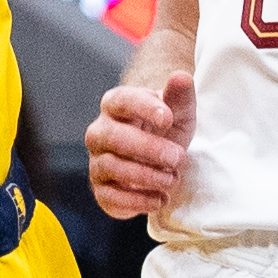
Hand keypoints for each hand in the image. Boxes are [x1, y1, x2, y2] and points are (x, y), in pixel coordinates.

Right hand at [85, 70, 194, 218]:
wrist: (160, 160)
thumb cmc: (166, 129)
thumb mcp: (179, 112)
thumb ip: (179, 95)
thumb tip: (181, 76)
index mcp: (116, 104)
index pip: (123, 101)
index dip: (144, 108)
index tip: (168, 118)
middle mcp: (100, 131)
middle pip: (114, 137)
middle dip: (148, 149)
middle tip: (177, 157)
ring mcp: (97, 161)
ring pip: (112, 167)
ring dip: (146, 176)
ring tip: (172, 179)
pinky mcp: (100, 190)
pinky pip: (110, 197)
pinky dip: (137, 201)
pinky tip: (160, 199)